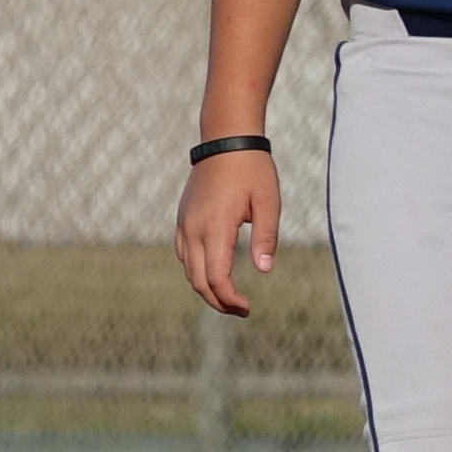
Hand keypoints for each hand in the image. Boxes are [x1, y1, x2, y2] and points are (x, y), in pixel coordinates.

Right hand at [176, 147, 283, 317]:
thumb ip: (266, 237)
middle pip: (198, 280)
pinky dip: (197, 271)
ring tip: (231, 298)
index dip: (229, 299)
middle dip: (218, 301)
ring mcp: (184, 224)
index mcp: (214, 227)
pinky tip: (215, 275)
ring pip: (188, 270)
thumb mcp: (269, 202)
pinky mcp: (183, 219)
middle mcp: (193, 229)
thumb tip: (264, 271)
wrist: (226, 140)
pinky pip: (185, 254)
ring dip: (206, 288)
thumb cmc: (253, 170)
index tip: (247, 308)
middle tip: (242, 311)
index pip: (216, 278)